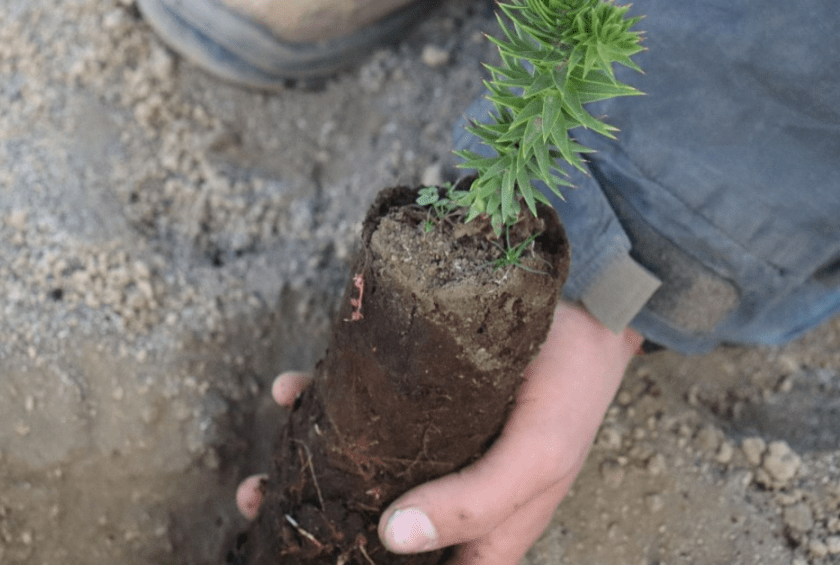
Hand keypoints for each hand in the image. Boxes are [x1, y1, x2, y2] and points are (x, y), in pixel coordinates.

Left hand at [236, 301, 642, 564]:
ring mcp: (429, 438)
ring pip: (359, 468)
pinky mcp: (415, 390)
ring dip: (306, 471)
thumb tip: (393, 538)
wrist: (582, 300)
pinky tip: (291, 391)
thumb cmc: (570, 389)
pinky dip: (319, 401)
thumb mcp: (535, 458)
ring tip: (258, 477)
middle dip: (321, 528)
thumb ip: (474, 507)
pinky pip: (359, 404)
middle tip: (263, 511)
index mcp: (485, 526)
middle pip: (378, 527)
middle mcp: (450, 488)